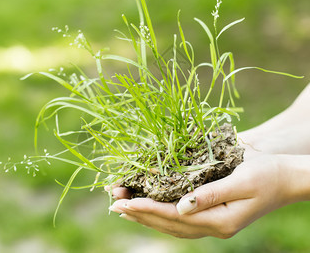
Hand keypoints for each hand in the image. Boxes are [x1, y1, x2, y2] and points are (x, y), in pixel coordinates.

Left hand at [108, 154, 308, 238]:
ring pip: (172, 224)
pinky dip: (161, 214)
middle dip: (140, 213)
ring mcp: (214, 224)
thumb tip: (181, 206)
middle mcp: (214, 226)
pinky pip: (181, 220)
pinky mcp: (214, 216)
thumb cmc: (268, 174)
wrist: (288, 179)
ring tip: (125, 208)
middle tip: (114, 205)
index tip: (124, 202)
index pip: (173, 216)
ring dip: (147, 215)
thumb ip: (212, 194)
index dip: (147, 208)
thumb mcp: (242, 180)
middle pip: (169, 223)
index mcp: (220, 220)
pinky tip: (150, 209)